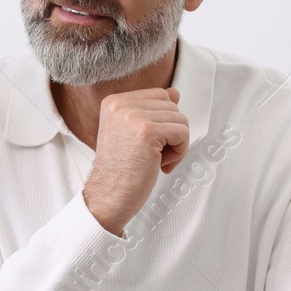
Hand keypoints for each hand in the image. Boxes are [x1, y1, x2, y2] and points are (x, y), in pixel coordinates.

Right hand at [82, 87, 188, 234]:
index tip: (147, 143)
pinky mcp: (147, 131)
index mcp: (114, 102)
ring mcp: (132, 116)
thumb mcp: (130, 132)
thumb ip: (151, 110)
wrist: (108, 197)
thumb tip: (175, 93)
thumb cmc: (120, 171)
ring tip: (155, 160)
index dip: (162, 121)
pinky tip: (160, 165)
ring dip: (176, 144)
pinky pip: (183, 133)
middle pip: (172, 106)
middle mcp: (120, 105)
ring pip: (180, 119)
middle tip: (152, 155)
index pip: (159, 95)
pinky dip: (179, 152)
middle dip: (170, 133)